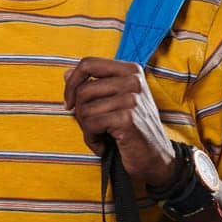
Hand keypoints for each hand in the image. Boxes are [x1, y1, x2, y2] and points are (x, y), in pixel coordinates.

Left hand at [63, 57, 178, 187]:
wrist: (155, 158)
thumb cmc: (131, 130)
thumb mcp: (112, 103)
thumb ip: (91, 86)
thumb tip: (66, 73)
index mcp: (130, 70)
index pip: (88, 63)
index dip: (72, 83)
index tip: (70, 102)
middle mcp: (133, 80)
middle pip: (83, 90)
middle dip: (80, 113)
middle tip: (94, 127)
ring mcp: (132, 98)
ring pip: (84, 109)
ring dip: (87, 129)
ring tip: (104, 136)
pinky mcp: (127, 118)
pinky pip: (91, 125)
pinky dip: (92, 139)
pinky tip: (105, 144)